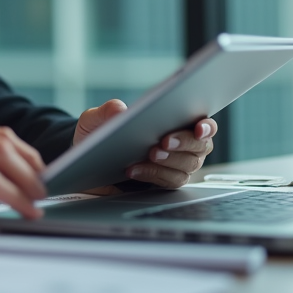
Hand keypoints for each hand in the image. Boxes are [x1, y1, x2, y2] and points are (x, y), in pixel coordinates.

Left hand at [74, 100, 217, 189]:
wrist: (86, 163)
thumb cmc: (96, 136)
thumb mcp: (94, 119)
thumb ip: (106, 111)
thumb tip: (120, 110)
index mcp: (175, 123)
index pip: (203, 125)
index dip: (206, 127)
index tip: (198, 128)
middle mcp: (181, 145)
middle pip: (200, 147)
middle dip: (185, 143)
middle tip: (164, 141)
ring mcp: (174, 166)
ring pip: (187, 167)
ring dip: (169, 160)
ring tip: (150, 154)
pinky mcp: (162, 183)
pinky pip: (167, 182)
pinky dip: (153, 175)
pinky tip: (134, 169)